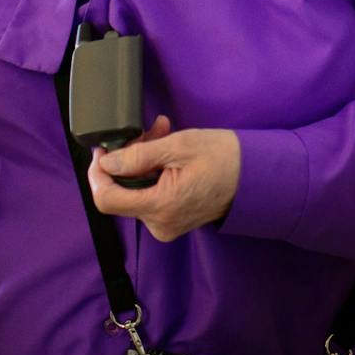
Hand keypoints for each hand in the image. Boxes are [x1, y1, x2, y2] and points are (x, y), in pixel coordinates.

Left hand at [87, 115, 240, 242]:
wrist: (257, 177)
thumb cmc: (224, 157)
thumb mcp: (178, 146)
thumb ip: (138, 156)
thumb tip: (107, 162)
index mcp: (160, 207)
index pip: (106, 199)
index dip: (98, 173)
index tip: (104, 150)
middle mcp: (159, 223)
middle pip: (122, 191)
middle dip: (128, 157)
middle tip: (148, 130)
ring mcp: (166, 224)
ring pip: (135, 189)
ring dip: (143, 160)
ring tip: (162, 133)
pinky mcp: (171, 219)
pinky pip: (150, 194)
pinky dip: (153, 171)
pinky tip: (167, 151)